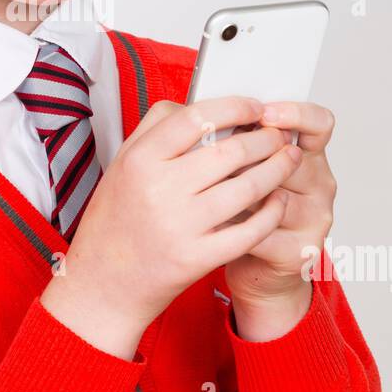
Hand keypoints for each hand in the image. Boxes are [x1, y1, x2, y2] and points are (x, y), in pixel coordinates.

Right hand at [60, 96, 297, 333]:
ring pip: (248, 187)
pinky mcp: (198, 258)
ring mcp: (181, 226)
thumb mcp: (121, 165)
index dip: (234, 107)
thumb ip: (155, 130)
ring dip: (278, 169)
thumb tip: (199, 106)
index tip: (254, 107)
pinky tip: (279, 200)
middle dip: (265, 138)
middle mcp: (159, 189)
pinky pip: (250, 230)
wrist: (102, 284)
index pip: (197, 117)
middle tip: (278, 135)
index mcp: (140, 160)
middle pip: (230, 150)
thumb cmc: (114, 222)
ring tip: (289, 159)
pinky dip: (272, 212)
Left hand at [224, 101, 336, 308]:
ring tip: (207, 189)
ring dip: (236, 191)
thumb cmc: (241, 209)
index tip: (263, 113)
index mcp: (307, 153)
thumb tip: (186, 112)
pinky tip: (212, 221)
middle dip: (248, 157)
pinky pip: (262, 231)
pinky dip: (232, 224)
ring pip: (274, 194)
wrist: (254, 266)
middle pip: (291, 157)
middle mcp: (319, 183)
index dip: (295, 115)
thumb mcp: (240, 166)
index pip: (318, 123)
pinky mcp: (300, 250)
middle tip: (215, 156)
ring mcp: (314, 218)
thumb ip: (226, 137)